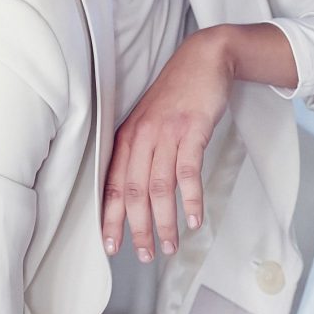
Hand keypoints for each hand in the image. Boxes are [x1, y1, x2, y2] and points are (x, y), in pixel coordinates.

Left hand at [101, 28, 234, 262]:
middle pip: (133, 191)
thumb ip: (140, 152)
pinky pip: (188, 171)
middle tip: (144, 254)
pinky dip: (191, 198)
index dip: (110, 217)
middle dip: (138, 228)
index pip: (111, 184)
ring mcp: (166, 133)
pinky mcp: (192, 130)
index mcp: (127, 137)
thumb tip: (135, 193)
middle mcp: (142, 136)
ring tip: (170, 245)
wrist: (203, 59)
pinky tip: (194, 219)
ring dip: (164, 221)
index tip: (110, 245)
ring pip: (159, 187)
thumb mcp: (150, 121)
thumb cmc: (177, 94)